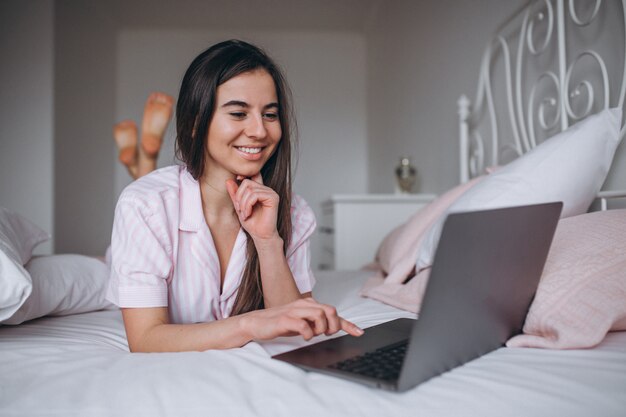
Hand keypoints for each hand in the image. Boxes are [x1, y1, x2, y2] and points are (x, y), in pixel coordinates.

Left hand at [225, 173, 279, 240]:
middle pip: (247, 182)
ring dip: (243, 203)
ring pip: (250, 190)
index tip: (236, 179)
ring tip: (244, 214)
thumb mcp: (239, 207)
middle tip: (239, 209)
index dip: (244, 175)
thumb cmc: (252, 223)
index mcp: (260, 190)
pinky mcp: (273, 198)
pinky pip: (255, 195)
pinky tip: (248, 214)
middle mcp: (266, 189)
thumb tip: (228, 180)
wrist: (260, 236)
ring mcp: (271, 193)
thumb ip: (235, 194)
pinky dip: (248, 205)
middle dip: (239, 196)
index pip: (253, 175)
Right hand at [240, 298, 363, 340]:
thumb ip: (316, 324)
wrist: (256, 323)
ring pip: (320, 315)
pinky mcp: (285, 319)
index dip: (348, 324)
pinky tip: (304, 336)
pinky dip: (308, 333)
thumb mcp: (303, 324)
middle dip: (333, 325)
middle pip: (330, 310)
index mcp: (310, 305)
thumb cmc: (281, 323)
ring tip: (313, 335)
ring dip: (321, 329)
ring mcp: (295, 310)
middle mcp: (304, 304)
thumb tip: (333, 329)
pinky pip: (304, 324)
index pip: (333, 312)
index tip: (359, 332)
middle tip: (326, 334)